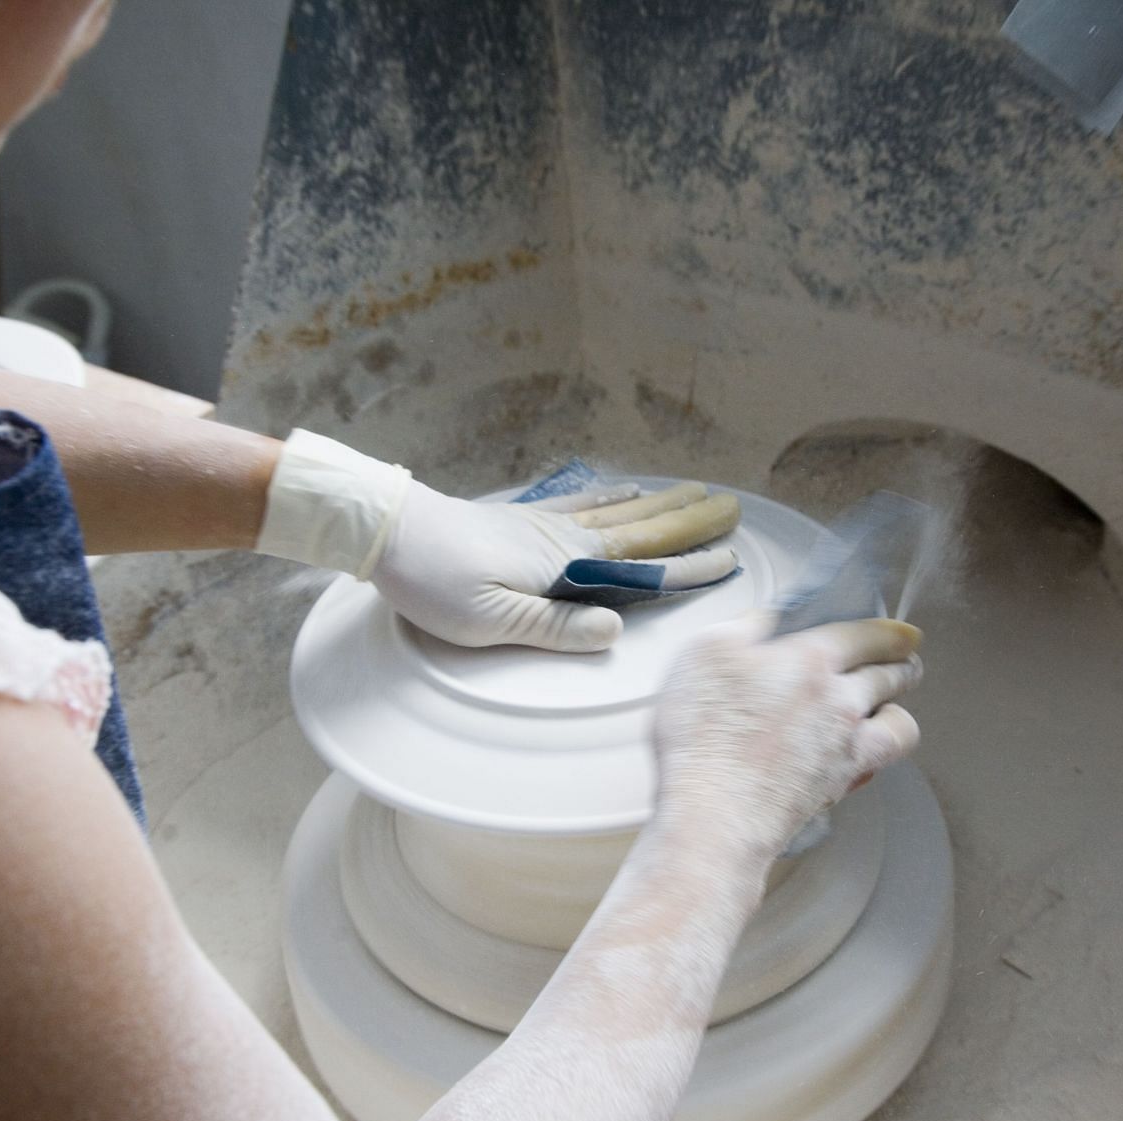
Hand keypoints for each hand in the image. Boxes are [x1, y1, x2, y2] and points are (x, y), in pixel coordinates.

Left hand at [369, 479, 741, 650]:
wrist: (388, 531)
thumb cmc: (434, 582)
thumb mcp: (491, 621)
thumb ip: (554, 626)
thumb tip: (612, 629)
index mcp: (563, 564)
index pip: (640, 566)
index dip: (687, 565)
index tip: (729, 558)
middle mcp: (563, 537)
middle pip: (641, 529)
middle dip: (689, 521)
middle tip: (734, 509)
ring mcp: (543, 523)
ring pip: (618, 511)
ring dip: (661, 505)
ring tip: (697, 493)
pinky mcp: (521, 518)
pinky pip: (582, 501)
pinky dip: (612, 494)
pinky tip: (628, 489)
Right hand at [650, 614, 922, 873]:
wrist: (714, 813)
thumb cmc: (705, 732)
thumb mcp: (705, 652)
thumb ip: (744, 626)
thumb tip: (766, 618)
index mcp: (813, 661)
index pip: (868, 636)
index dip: (891, 632)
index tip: (903, 634)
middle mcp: (841, 703)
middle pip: (893, 678)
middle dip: (903, 666)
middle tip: (905, 664)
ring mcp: (845, 749)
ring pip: (901, 726)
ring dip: (900, 713)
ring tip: (890, 710)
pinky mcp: (838, 788)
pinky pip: (877, 767)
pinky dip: (875, 759)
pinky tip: (858, 757)